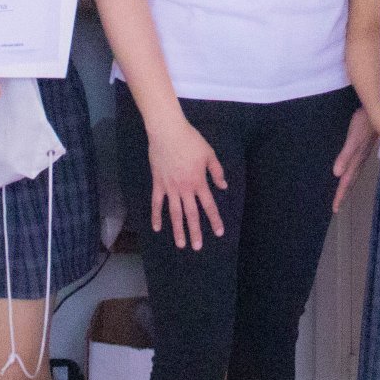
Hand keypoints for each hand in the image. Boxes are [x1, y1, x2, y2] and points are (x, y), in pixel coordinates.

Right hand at [147, 112, 227, 248]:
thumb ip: (216, 172)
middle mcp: (185, 188)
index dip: (215, 220)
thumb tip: (223, 186)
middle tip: (197, 247)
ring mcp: (170, 187)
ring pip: (174, 213)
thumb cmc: (191, 140)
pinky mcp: (158, 183)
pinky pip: (157, 203)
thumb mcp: (209, 154)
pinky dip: (156, 216)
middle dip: (195, 232)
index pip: (209, 205)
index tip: (219, 233)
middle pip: (191, 214)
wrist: (168, 131)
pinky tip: (157, 228)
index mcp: (199, 182)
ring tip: (180, 244)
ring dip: (177, 229)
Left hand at [331, 107, 376, 212]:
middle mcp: (359, 159)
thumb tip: (336, 174)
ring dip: (348, 184)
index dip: (340, 194)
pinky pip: (356, 164)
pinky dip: (351, 172)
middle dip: (343, 193)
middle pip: (350, 180)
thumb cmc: (365, 122)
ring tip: (343, 193)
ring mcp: (363, 153)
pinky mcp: (364, 147)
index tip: (335, 208)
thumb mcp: (354, 139)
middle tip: (336, 207)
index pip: (346, 181)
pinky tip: (349, 171)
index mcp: (356, 160)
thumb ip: (346, 156)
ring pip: (353, 173)